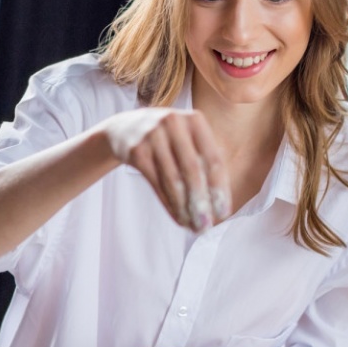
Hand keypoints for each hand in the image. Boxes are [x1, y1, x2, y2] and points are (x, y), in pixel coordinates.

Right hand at [98, 108, 230, 230]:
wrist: (124, 129)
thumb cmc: (167, 139)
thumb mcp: (188, 138)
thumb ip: (205, 161)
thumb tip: (220, 203)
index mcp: (195, 120)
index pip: (213, 158)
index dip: (220, 188)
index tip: (223, 212)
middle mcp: (174, 123)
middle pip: (192, 169)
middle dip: (200, 201)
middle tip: (206, 226)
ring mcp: (152, 135)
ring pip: (172, 179)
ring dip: (184, 207)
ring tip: (192, 226)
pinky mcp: (136, 150)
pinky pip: (156, 182)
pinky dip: (168, 203)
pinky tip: (177, 217)